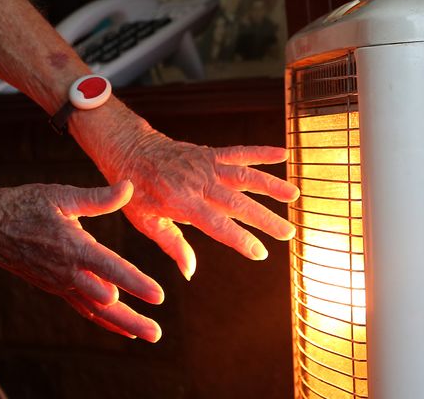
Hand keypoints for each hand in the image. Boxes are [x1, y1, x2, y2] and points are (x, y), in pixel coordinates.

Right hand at [0, 180, 162, 341]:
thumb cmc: (26, 206)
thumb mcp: (62, 195)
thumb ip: (98, 197)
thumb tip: (129, 186)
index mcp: (73, 247)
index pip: (111, 268)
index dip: (136, 282)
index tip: (158, 295)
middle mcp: (68, 272)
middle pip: (106, 302)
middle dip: (133, 317)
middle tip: (157, 334)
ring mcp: (61, 284)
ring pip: (96, 311)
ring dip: (123, 324)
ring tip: (148, 335)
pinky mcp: (56, 288)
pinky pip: (84, 309)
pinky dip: (105, 321)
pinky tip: (124, 328)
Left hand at [100, 133, 299, 279]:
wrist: (129, 150)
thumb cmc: (135, 192)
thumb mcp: (146, 222)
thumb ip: (172, 245)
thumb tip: (190, 272)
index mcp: (181, 202)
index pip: (216, 224)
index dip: (239, 239)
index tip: (260, 253)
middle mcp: (197, 182)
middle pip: (237, 202)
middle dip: (265, 219)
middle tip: (288, 233)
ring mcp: (205, 165)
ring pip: (244, 175)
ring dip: (271, 185)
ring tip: (294, 195)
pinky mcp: (209, 153)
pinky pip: (238, 152)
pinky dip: (260, 152)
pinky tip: (283, 155)